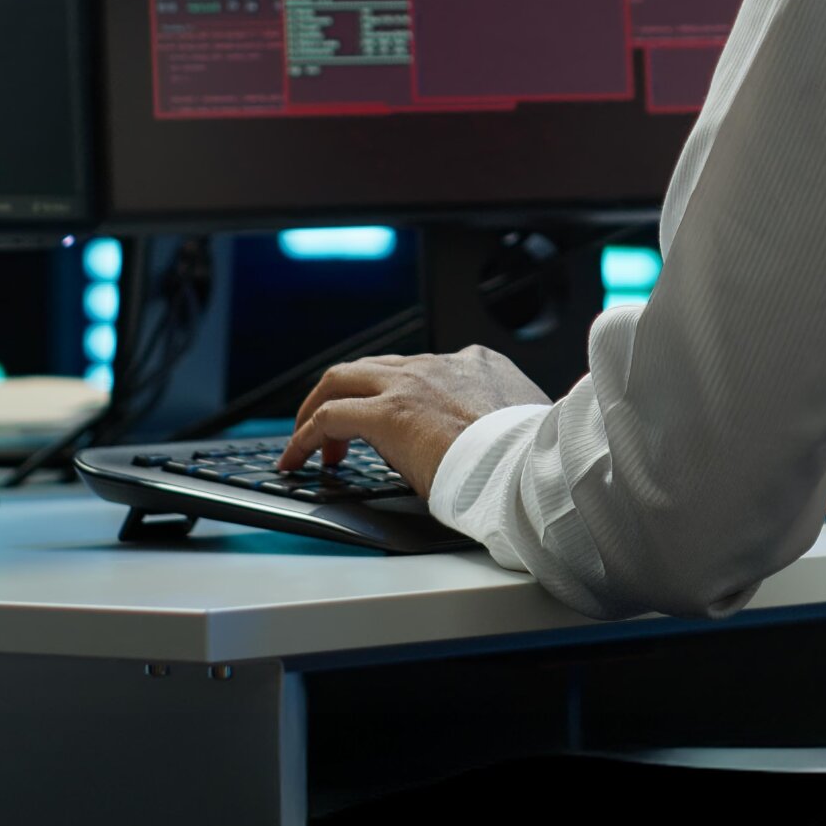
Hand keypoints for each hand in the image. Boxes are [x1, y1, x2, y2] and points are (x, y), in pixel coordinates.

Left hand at [279, 346, 549, 500]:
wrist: (528, 462)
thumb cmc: (530, 455)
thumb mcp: (516, 422)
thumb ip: (493, 419)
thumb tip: (478, 445)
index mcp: (477, 364)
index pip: (421, 369)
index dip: (397, 393)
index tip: (392, 420)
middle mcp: (439, 365)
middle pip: (373, 366)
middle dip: (346, 391)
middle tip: (334, 427)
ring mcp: (410, 384)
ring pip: (343, 379)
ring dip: (320, 408)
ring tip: (306, 440)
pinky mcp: (387, 413)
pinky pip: (329, 417)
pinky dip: (305, 436)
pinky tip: (295, 458)